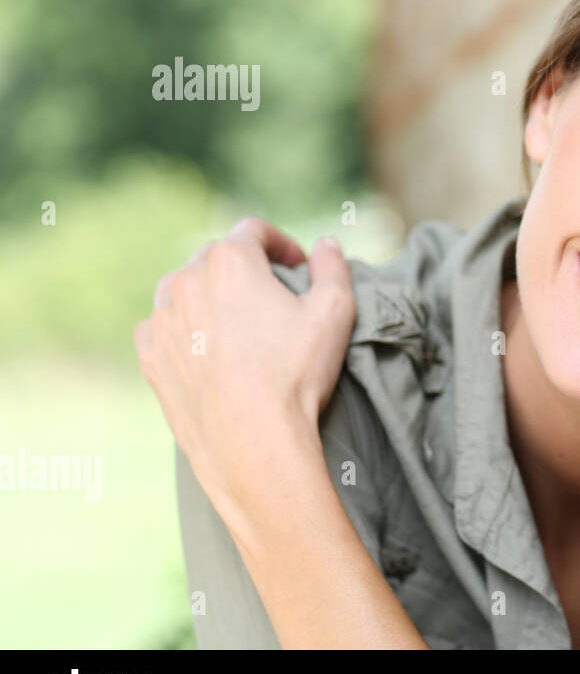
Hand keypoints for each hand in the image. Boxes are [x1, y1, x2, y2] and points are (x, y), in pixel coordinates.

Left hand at [134, 217, 355, 534]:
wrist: (255, 443)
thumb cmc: (297, 374)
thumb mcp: (336, 311)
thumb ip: (332, 266)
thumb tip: (326, 244)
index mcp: (230, 262)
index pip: (253, 230)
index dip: (281, 243)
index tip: (297, 266)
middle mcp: (186, 281)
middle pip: (216, 257)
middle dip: (245, 269)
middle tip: (271, 297)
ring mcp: (161, 320)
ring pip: (182, 288)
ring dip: (208, 294)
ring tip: (235, 322)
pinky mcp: (150, 357)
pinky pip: (160, 327)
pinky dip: (181, 329)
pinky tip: (206, 348)